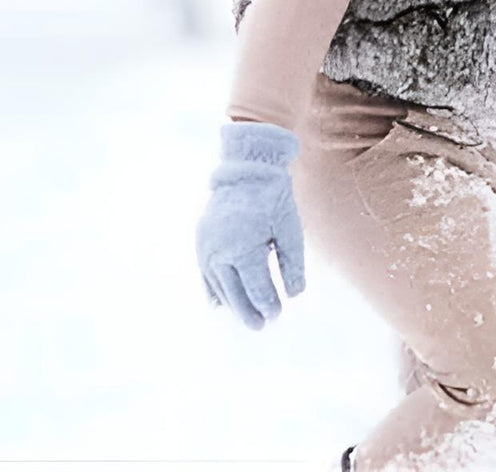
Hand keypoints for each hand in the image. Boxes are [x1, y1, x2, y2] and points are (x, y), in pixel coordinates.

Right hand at [195, 120, 305, 328]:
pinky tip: (219, 304)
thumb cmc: (273, 197)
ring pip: (218, 285)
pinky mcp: (201, 240)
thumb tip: (295, 294)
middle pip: (234, 291)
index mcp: (243, 247)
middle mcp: (219, 251)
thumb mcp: (289, 228)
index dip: (268, 303)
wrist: (246, 168)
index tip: (277, 314)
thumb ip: (291, 262)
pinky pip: (205, 273)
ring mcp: (206, 246)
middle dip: (248, 310)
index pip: (256, 286)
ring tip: (246, 318)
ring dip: (231, 303)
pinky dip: (213, 289)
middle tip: (261, 326)